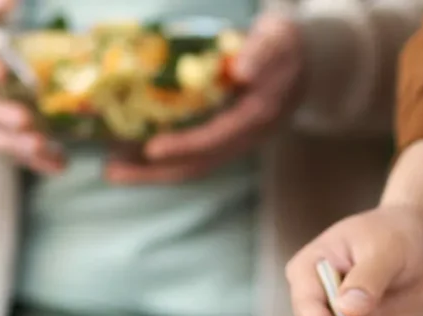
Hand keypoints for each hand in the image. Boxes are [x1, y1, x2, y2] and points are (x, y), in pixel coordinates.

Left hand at [107, 12, 303, 183]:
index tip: (151, 148)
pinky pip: (196, 155)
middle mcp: (250, 135)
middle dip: (155, 171)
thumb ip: (262, 52)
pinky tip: (134, 153)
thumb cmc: (286, 43)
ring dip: (154, 171)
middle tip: (112, 171)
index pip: (218, 136)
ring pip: (196, 165)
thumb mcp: (278, 38)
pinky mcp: (230, 138)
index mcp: (260, 113)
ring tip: (113, 169)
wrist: (310, 60)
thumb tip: (242, 70)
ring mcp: (240, 140)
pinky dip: (166, 158)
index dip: (185, 145)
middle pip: (201, 163)